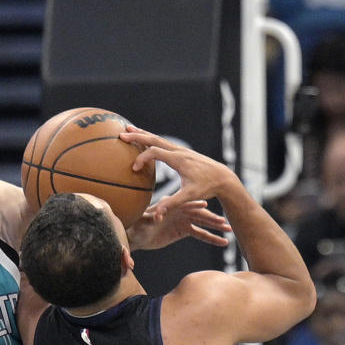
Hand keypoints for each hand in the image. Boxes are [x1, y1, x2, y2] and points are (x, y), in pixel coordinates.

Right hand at [121, 126, 236, 216]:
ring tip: (129, 130)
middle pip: (154, 139)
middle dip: (137, 136)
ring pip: (158, 139)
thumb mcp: (189, 197)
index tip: (134, 169)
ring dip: (143, 134)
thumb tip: (157, 214)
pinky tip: (145, 140)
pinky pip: (163, 143)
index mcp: (179, 160)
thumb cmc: (207, 188)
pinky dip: (151, 140)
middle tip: (121, 134)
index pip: (155, 152)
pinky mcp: (183, 153)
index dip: (142, 159)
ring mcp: (181, 151)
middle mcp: (179, 152)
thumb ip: (173, 204)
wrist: (223, 178)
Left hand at [127, 200, 231, 250]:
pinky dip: (212, 238)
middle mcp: (180, 210)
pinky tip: (223, 242)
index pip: (183, 203)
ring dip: (215, 227)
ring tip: (229, 229)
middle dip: (210, 218)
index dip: (193, 204)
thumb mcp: (142, 223)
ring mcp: (184, 219)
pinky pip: (201, 234)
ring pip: (203, 223)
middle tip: (223, 221)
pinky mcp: (185, 230)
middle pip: (198, 213)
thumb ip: (149, 219)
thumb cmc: (136, 227)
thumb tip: (153, 217)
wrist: (138, 236)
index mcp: (171, 205)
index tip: (204, 205)